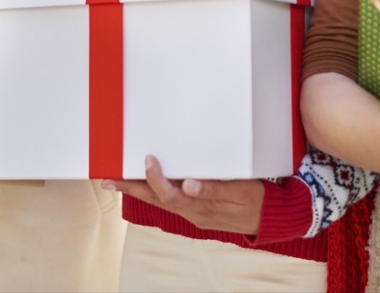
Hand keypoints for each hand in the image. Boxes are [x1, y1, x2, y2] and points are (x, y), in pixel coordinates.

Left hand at [103, 155, 264, 234]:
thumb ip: (214, 189)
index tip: (148, 160)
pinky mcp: (197, 212)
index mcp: (202, 207)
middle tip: (107, 179)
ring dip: (137, 192)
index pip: (169, 195)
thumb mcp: (242, 191)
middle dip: (130, 189)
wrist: (272, 219)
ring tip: (116, 182)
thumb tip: (188, 184)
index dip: (155, 178)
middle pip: (155, 201)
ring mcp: (194, 215)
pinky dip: (153, 193)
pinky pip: (169, 203)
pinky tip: (144, 187)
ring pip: (159, 203)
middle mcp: (193, 214)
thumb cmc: (258, 200)